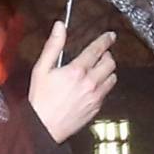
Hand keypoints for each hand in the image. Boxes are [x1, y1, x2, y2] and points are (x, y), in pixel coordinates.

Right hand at [27, 22, 117, 141]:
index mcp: (77, 71)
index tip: (110, 36)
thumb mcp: (41, 69)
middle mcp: (90, 83)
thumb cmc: (40, 99)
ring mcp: (95, 97)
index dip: (105, 40)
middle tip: (100, 56)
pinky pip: (106, 92)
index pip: (97, 50)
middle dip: (107, 56)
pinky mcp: (96, 108)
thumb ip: (53, 46)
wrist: (44, 126)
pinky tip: (92, 87)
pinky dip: (103, 86)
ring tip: (97, 71)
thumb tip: (60, 26)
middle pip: (110, 63)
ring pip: (112, 78)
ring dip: (107, 71)